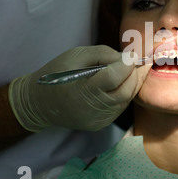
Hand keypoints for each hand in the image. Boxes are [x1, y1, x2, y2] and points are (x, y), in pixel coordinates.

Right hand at [8, 45, 151, 131]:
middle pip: (125, 91)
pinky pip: (120, 107)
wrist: (39, 103)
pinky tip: (121, 84)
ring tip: (132, 71)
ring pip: (126, 100)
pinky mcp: (101, 124)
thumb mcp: (75, 55)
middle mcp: (93, 109)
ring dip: (132, 84)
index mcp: (83, 89)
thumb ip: (103, 54)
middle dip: (135, 75)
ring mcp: (98, 119)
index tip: (133, 55)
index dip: (127, 64)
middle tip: (137, 62)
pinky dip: (124, 93)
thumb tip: (127, 58)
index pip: (113, 77)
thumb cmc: (56, 74)